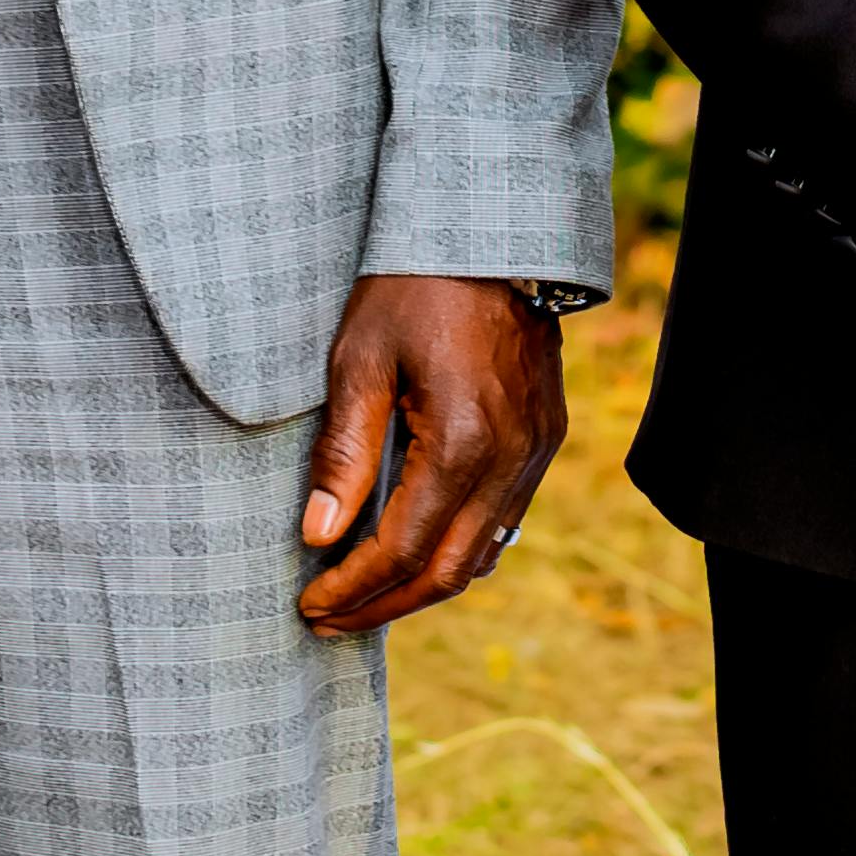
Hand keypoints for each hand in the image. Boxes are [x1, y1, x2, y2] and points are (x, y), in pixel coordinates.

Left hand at [294, 276, 568, 635]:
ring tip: (367, 596)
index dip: (352, 588)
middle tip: (330, 620)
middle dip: (385, 606)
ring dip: (423, 585)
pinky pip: (505, 520)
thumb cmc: (416, 288)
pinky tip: (419, 548)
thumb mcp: (360, 359)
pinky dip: (459, 550)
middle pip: (448, 571)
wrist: (495, 235)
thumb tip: (319, 534)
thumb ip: (344, 453)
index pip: (401, 550)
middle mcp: (511, 458)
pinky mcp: (546, 437)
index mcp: (463, 442)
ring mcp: (537, 450)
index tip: (309, 604)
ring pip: (482, 553)